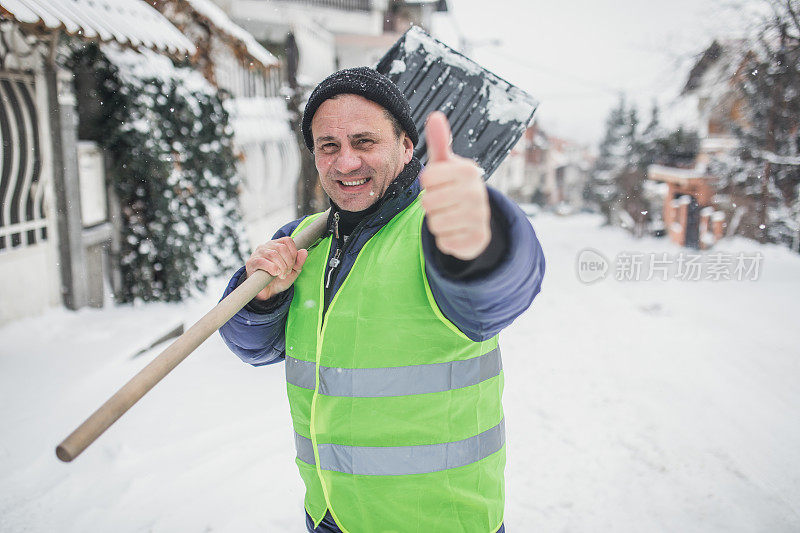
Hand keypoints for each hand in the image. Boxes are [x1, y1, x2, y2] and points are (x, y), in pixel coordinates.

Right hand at [245, 237, 308, 299]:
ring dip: (281, 266)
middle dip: (288, 262)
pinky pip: (262, 261)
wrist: (268, 291)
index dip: (293, 253)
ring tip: (281, 274)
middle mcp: (267, 246)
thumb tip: (304, 251)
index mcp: (277, 245)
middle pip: (282, 247)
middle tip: (287, 272)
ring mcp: (258, 253)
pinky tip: (275, 273)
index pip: (288, 241)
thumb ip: (299, 262)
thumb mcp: (293, 271)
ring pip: (273, 254)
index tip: (293, 265)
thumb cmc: (279, 279)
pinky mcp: (251, 262)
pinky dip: (272, 268)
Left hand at [420, 111, 490, 259]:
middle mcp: (477, 193)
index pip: (427, 178)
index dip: (428, 183)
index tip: (439, 183)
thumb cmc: (453, 185)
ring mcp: (479, 217)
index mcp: (468, 171)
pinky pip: (444, 242)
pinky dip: (445, 239)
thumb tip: (435, 115)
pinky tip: (456, 230)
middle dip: (430, 205)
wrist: (476, 218)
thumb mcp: (446, 164)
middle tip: (443, 202)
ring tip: (449, 215)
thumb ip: (439, 142)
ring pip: (434, 224)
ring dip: (436, 222)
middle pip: (428, 203)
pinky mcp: (477, 240)